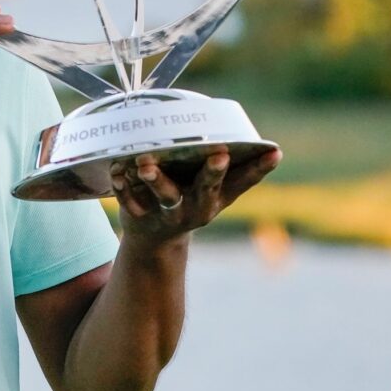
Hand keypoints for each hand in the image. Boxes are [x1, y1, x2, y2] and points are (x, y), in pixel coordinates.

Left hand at [111, 146, 281, 244]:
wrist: (154, 243)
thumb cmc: (189, 201)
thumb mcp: (215, 193)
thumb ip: (233, 172)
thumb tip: (269, 148)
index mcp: (217, 198)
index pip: (243, 181)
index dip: (259, 168)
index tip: (274, 151)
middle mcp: (197, 207)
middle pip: (207, 188)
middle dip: (213, 172)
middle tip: (219, 154)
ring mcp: (168, 213)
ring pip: (165, 195)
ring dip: (157, 178)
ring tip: (147, 163)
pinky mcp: (140, 215)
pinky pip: (130, 200)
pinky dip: (123, 185)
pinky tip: (116, 169)